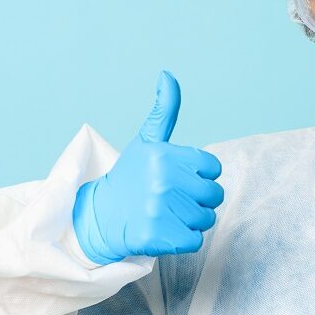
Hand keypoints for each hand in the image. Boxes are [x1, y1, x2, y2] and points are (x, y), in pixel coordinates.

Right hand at [73, 71, 224, 264]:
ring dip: (191, 221)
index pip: (214, 169)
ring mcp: (160, 210)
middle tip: (170, 199)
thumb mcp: (147, 141)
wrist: (100, 216)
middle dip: (198, 200)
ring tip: (165, 214)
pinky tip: (163, 230)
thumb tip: (167, 74)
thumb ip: (164, 110)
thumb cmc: (131, 177)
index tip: (176, 178)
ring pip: (206, 219)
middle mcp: (163, 181)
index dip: (199, 175)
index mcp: (166, 155)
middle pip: (215, 196)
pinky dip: (183, 240)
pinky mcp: (158, 237)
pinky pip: (195, 241)